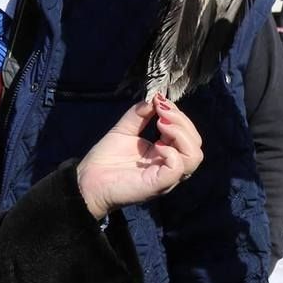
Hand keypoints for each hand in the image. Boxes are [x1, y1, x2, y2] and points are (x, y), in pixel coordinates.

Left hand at [75, 95, 202, 218]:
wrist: (87, 180)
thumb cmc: (106, 159)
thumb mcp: (125, 129)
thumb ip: (139, 114)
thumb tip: (155, 97)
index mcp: (165, 153)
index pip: (188, 134)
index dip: (179, 115)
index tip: (159, 102)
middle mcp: (170, 166)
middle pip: (195, 144)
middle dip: (182, 121)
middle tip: (160, 111)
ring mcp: (166, 177)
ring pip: (194, 157)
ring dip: (180, 134)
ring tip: (160, 124)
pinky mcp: (156, 184)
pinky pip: (177, 169)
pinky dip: (171, 153)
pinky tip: (156, 145)